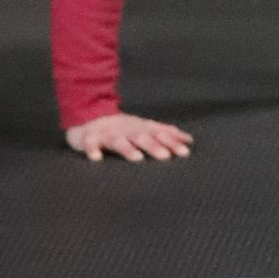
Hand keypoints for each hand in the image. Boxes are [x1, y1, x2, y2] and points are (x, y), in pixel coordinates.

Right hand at [65, 111, 193, 163]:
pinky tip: (96, 159)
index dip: (171, 142)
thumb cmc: (122, 129)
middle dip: (153, 145)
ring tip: (137, 158)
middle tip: (165, 157)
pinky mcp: (89, 138)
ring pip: (117, 141)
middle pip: (140, 137)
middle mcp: (125, 130)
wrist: (89, 118)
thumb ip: (166, 133)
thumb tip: (190, 140)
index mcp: (140, 128)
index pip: (158, 134)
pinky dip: (92, 150)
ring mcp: (107, 134)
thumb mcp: (144, 128)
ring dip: (127, 149)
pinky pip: (90, 144)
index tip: (184, 153)